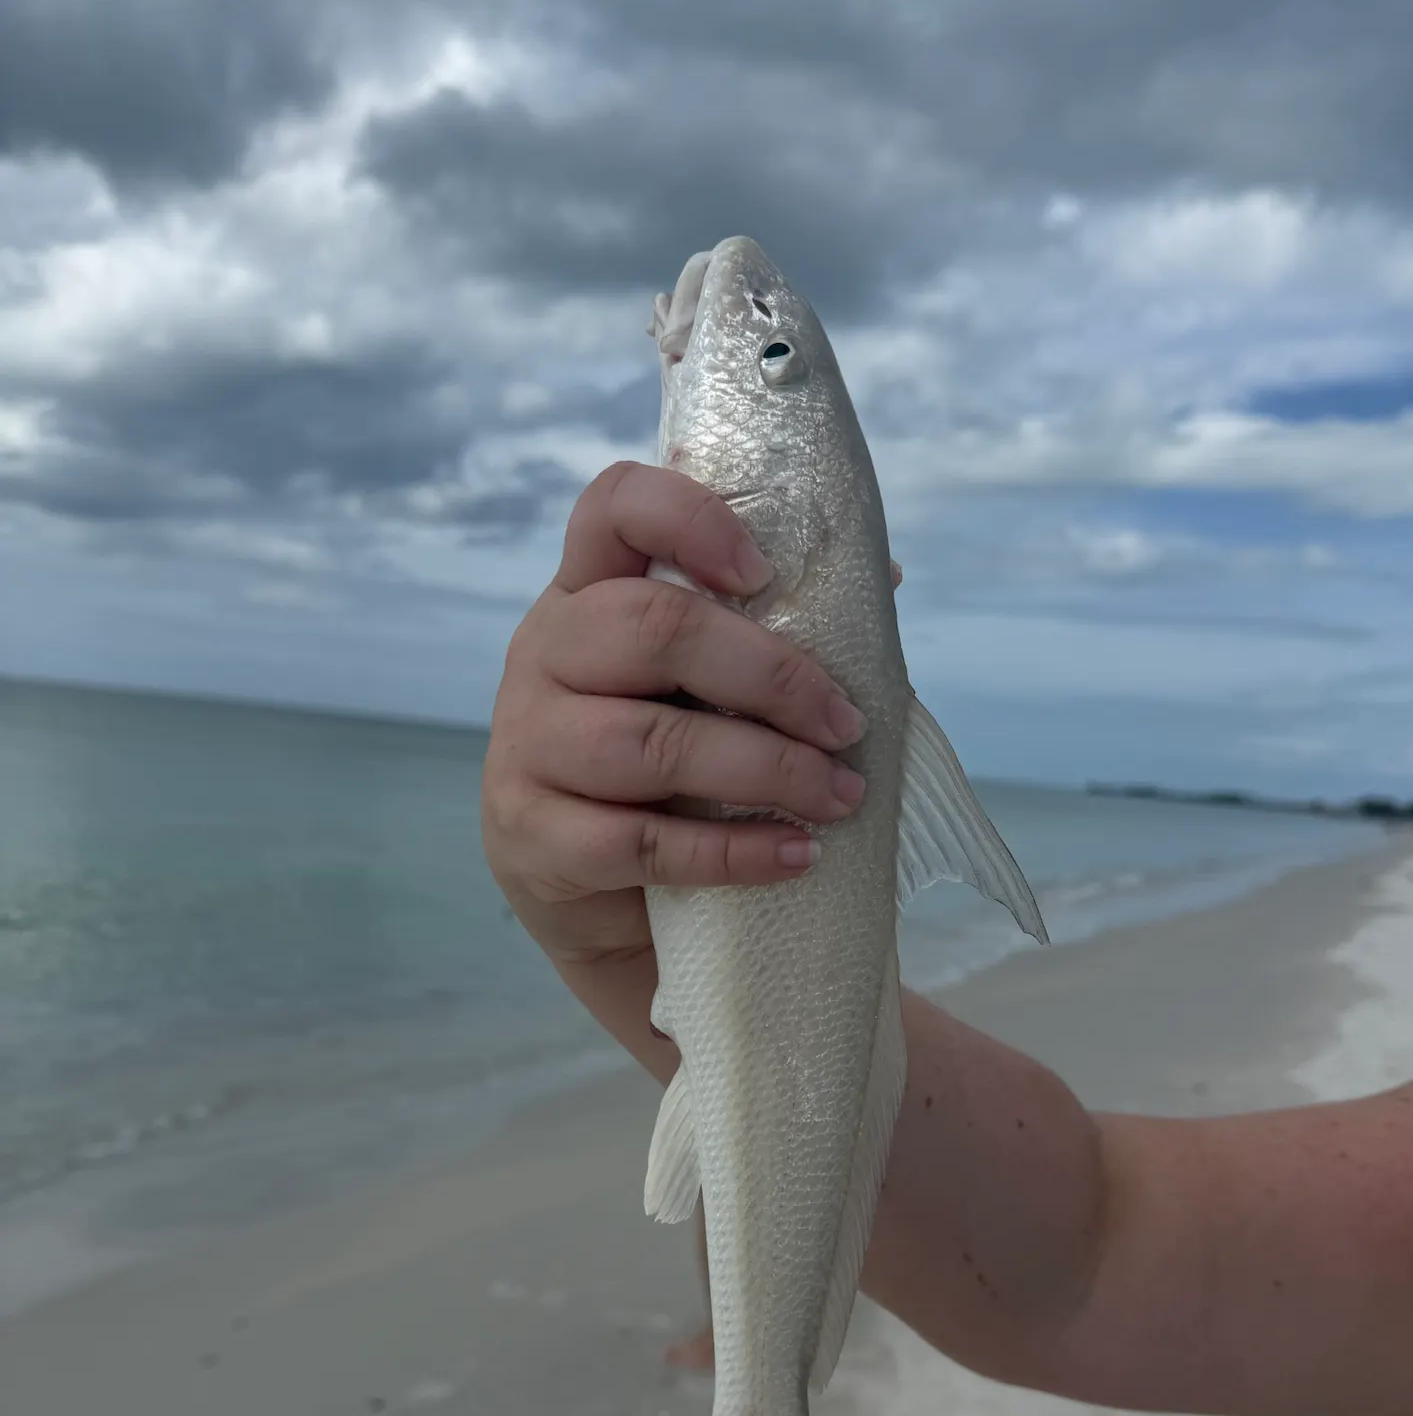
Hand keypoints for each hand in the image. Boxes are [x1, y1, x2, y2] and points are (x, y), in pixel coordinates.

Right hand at [481, 461, 869, 969]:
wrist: (607, 908)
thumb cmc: (676, 774)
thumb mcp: (709, 690)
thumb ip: (770, 633)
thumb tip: (884, 576)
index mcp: (588, 592)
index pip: (613, 507)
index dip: (689, 519)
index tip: (762, 573)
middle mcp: (543, 652)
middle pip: (649, 624)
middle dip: (771, 675)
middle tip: (846, 724)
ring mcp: (525, 745)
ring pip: (649, 742)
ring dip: (766, 769)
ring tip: (838, 797)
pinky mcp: (530, 837)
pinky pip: (640, 842)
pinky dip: (732, 851)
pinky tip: (795, 855)